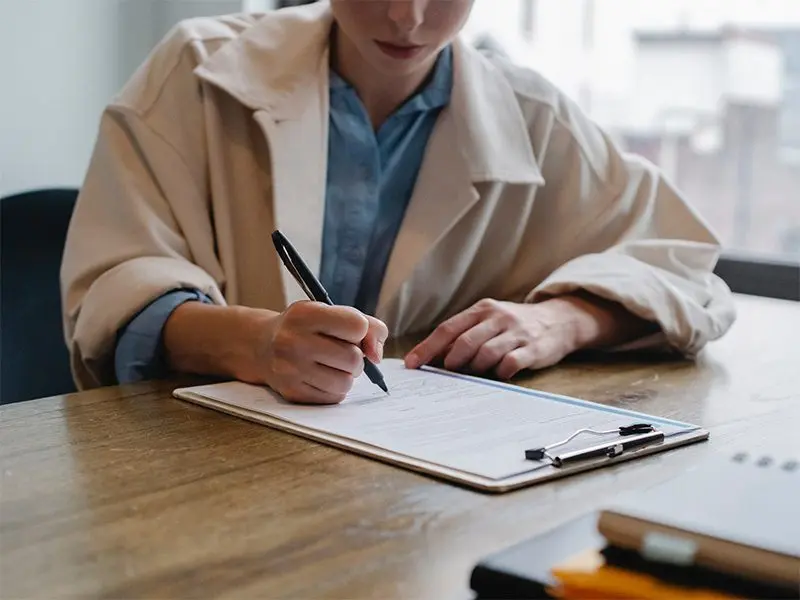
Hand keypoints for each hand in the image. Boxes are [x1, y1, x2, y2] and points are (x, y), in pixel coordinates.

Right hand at [258, 302, 387, 403]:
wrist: (263, 346)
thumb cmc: (307, 328)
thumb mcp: (331, 313)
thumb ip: (367, 326)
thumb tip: (376, 356)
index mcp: (305, 314)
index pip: (357, 326)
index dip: (361, 331)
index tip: (350, 332)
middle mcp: (293, 341)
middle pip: (353, 358)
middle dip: (356, 357)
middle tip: (343, 353)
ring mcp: (290, 369)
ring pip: (345, 382)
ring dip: (347, 375)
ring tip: (333, 366)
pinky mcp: (292, 392)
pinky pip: (334, 397)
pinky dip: (335, 389)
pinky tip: (322, 377)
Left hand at [404, 298, 588, 379]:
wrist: (560, 319)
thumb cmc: (514, 325)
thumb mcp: (489, 320)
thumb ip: (464, 334)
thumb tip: (433, 357)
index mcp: (482, 310)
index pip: (448, 329)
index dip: (427, 348)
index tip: (411, 364)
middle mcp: (498, 318)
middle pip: (465, 342)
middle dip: (452, 361)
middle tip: (449, 372)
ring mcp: (516, 332)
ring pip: (485, 354)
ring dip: (475, 368)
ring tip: (477, 372)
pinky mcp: (533, 348)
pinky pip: (509, 364)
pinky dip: (500, 373)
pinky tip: (500, 373)